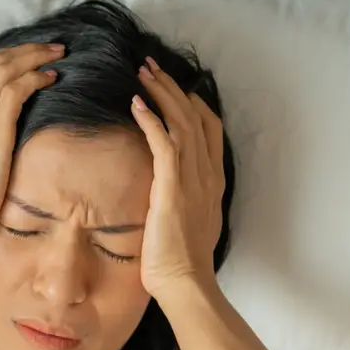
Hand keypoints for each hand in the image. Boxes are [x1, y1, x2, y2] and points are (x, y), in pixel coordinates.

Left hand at [132, 56, 225, 301]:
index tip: (174, 87)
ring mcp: (192, 179)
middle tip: (150, 67)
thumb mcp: (189, 223)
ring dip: (161, 93)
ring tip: (142, 73)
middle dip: (173, 87)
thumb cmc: (181, 262)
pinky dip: (151, 120)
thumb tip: (168, 191)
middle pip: (195, 115)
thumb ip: (184, 200)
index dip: (193, 102)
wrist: (185, 282)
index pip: (209, 128)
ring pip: (180, 121)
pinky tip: (136, 104)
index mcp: (212, 181)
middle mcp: (207, 174)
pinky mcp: (172, 187)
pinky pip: (164, 143)